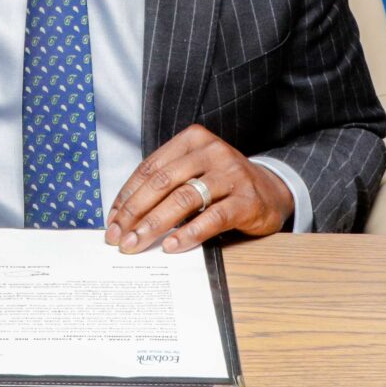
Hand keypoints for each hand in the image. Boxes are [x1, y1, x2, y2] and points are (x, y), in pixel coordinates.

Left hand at [104, 125, 292, 253]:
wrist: (273, 191)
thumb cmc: (224, 184)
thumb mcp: (195, 172)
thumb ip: (166, 185)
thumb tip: (125, 217)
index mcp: (193, 140)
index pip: (150, 168)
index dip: (127, 196)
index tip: (112, 221)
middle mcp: (212, 151)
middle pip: (162, 182)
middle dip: (135, 212)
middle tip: (118, 237)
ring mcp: (231, 174)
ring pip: (183, 199)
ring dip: (155, 224)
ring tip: (137, 243)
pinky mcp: (247, 200)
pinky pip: (212, 218)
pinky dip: (189, 233)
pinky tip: (171, 246)